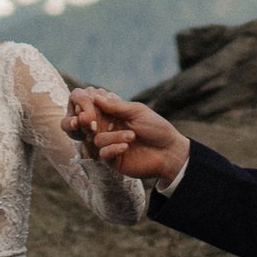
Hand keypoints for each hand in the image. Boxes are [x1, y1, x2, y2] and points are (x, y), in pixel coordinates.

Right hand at [66, 90, 186, 181]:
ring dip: (113, 136)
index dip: (88, 107)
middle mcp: (109, 129)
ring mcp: (110, 145)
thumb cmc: (156, 128)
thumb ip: (116, 106)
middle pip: (88, 125)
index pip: (93, 109)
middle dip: (88, 122)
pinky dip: (113, 148)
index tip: (87, 106)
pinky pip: (104, 153)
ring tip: (132, 136)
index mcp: (113, 115)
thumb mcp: (137, 112)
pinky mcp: (114, 160)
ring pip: (97, 139)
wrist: (169, 152)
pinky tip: (126, 146)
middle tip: (92, 120)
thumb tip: (96, 97)